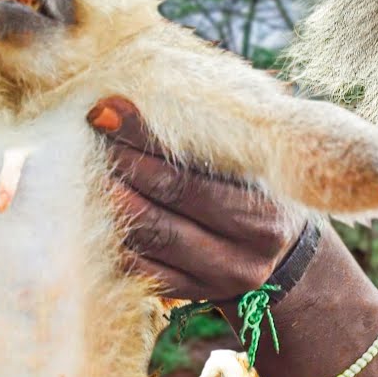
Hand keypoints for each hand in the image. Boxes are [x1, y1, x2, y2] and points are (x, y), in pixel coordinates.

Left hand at [87, 96, 300, 300]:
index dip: (144, 142)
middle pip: (165, 208)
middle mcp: (243, 253)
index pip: (190, 177)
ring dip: (113, 202)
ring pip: (149, 240)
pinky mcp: (192, 295)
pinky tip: (98, 209)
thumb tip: (165, 81)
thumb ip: (230, 135)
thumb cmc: (266, 193)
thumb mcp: (263, 166)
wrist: (286, 260)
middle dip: (123, 168)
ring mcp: (216, 279)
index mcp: (264, 215)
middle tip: (95, 135)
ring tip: (91, 167)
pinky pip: (142, 271)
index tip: (108, 110)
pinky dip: (115, 238)